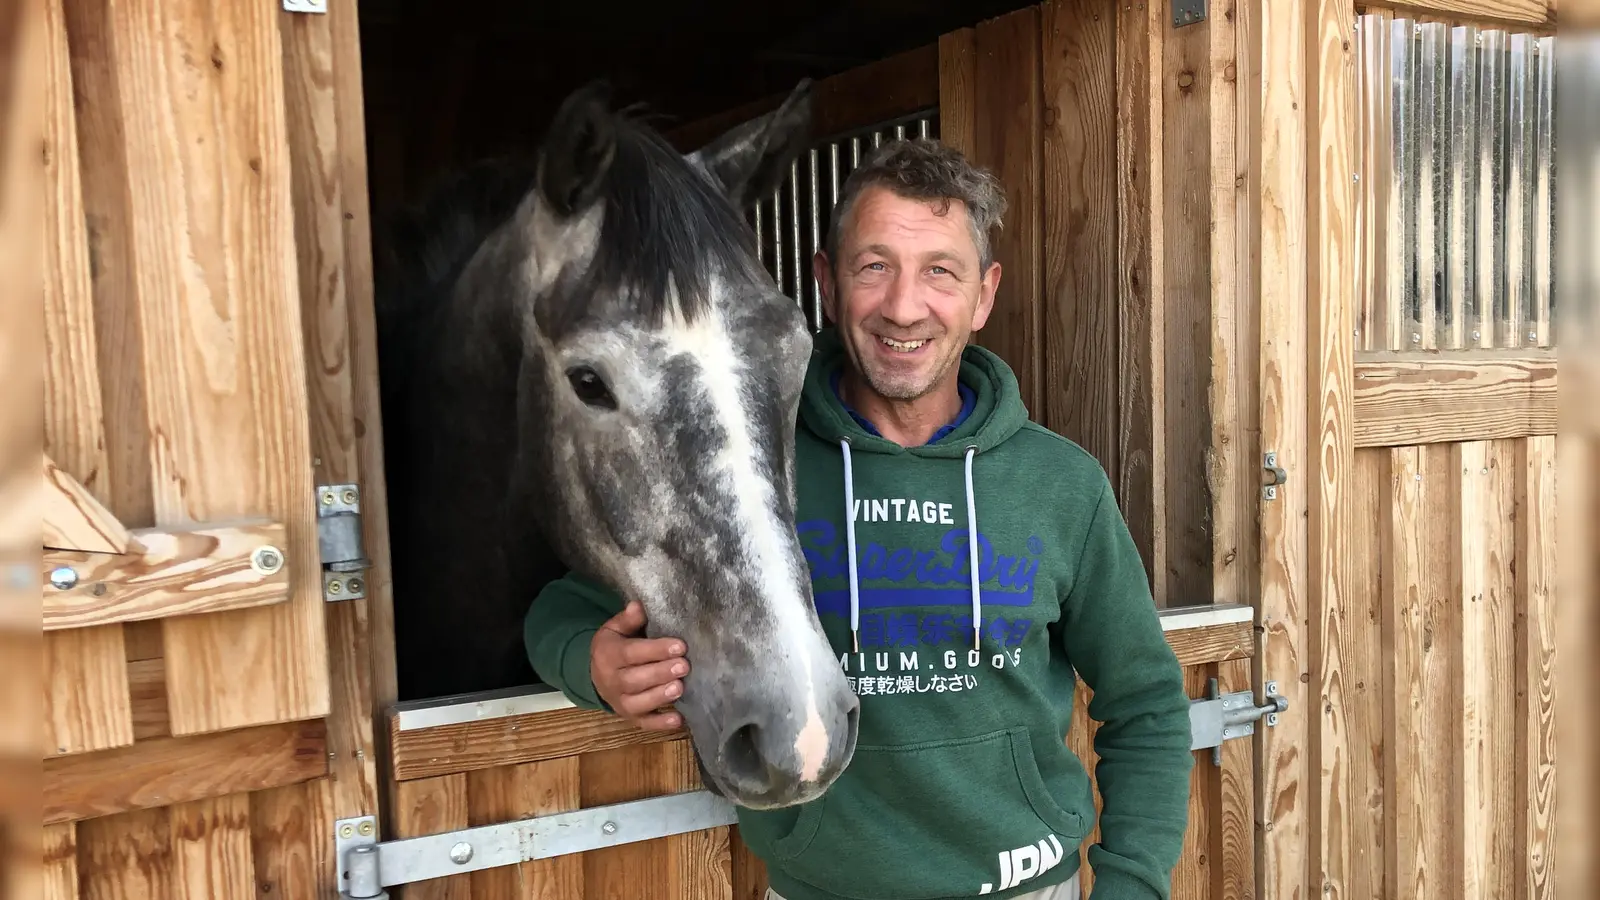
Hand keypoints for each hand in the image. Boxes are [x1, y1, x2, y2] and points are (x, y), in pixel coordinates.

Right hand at [589, 600, 689, 730]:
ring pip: (638, 703)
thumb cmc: (614, 647)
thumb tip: (638, 605)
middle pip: (634, 680)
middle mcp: (612, 681)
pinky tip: (678, 720)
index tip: (680, 646)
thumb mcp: (615, 629)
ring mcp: (620, 702)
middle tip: (684, 666)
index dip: (656, 650)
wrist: (596, 675)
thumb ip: (628, 619)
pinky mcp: (630, 717)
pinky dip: (660, 724)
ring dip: (660, 697)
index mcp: (609, 655)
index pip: (632, 653)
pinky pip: (644, 723)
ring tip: (680, 687)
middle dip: (660, 673)